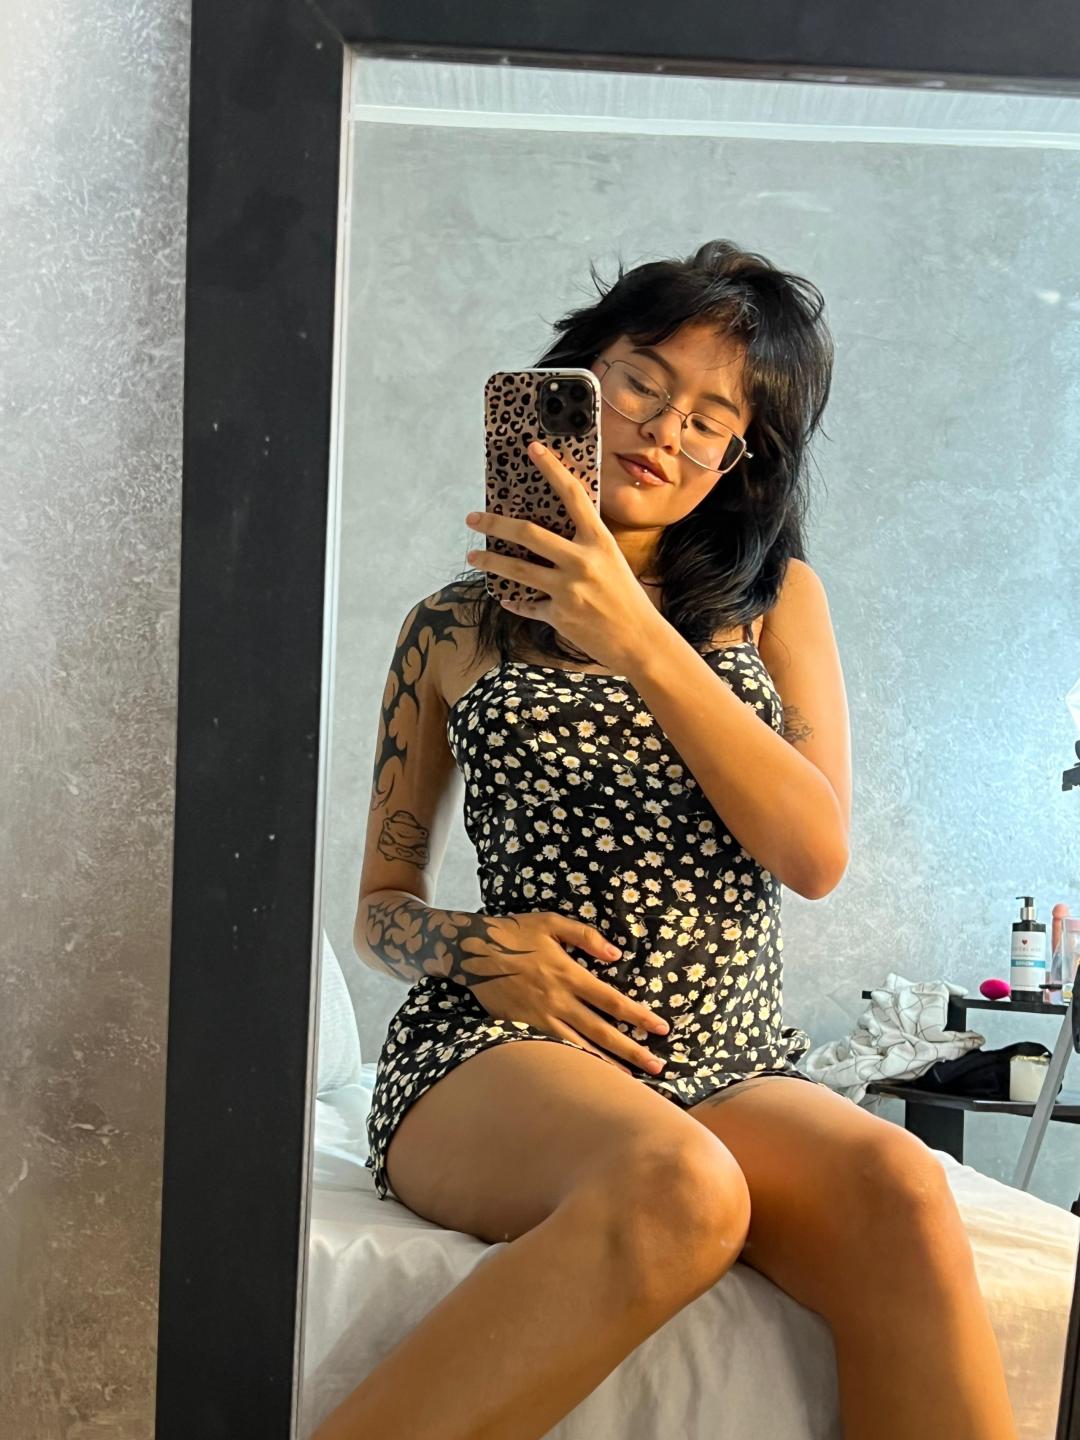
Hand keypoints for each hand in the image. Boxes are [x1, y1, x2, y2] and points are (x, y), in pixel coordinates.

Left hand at [465, 440, 661, 673]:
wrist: (639, 641)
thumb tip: (547, 534)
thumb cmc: (627, 598)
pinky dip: (516, 601)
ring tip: (473, 555)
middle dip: (494, 524)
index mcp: (599, 541)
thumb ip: (583, 545)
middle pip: (528, 533)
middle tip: (473, 518)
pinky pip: (527, 604)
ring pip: (516, 570)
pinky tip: (506, 597)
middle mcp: (582, 562)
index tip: (532, 448)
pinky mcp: (558, 615)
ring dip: (490, 560)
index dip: (552, 468)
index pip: (573, 495)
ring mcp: (568, 590)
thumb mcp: (611, 561)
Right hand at [468, 909, 670, 1077]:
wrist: (471, 952)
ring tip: (631, 1080)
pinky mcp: (522, 1028)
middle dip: (632, 1051)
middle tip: (658, 1067)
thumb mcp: (551, 923)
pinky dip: (573, 1064)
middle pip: (602, 1032)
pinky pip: (553, 1050)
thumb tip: (616, 954)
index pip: (612, 1001)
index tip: (661, 1029)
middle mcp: (558, 1001)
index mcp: (569, 974)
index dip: (639, 1016)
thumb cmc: (514, 932)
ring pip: (579, 1048)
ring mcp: (539, 1018)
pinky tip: (588, 1076)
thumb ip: (585, 936)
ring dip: (607, 1065)